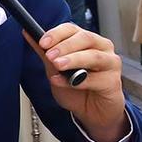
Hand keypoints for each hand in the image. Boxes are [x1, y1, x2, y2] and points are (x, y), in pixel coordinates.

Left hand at [29, 22, 127, 141]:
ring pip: (93, 56)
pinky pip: (96, 79)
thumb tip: (28, 33)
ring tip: (59, 65)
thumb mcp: (55, 69)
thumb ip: (45, 53)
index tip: (42, 42)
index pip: (72, 29)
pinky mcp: (113, 82)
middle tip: (50, 55)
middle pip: (85, 38)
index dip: (57, 34)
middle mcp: (101, 48)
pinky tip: (68, 83)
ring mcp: (110, 63)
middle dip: (65, 46)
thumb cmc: (77, 89)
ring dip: (74, 59)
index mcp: (87, 41)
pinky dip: (79, 81)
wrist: (92, 112)